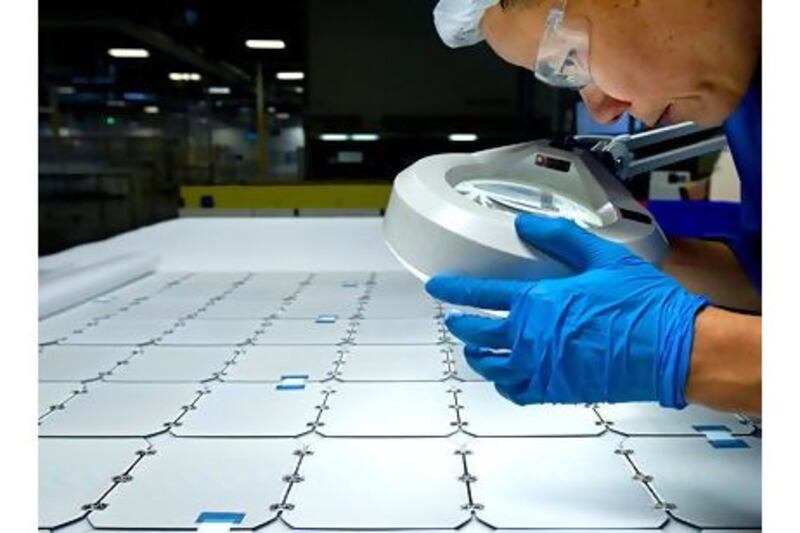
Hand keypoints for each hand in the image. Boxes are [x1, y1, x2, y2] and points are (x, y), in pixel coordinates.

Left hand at [426, 213, 707, 407]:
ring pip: (491, 366)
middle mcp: (530, 338)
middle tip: (455, 320)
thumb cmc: (643, 306)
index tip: (439, 288)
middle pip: (477, 333)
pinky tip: (503, 378)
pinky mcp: (556, 391)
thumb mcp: (600, 258)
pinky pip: (515, 391)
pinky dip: (503, 384)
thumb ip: (559, 238)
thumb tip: (526, 225)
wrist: (673, 350)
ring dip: (477, 356)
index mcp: (537, 303)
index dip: (453, 290)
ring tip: (472, 350)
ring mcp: (541, 368)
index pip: (479, 295)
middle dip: (461, 324)